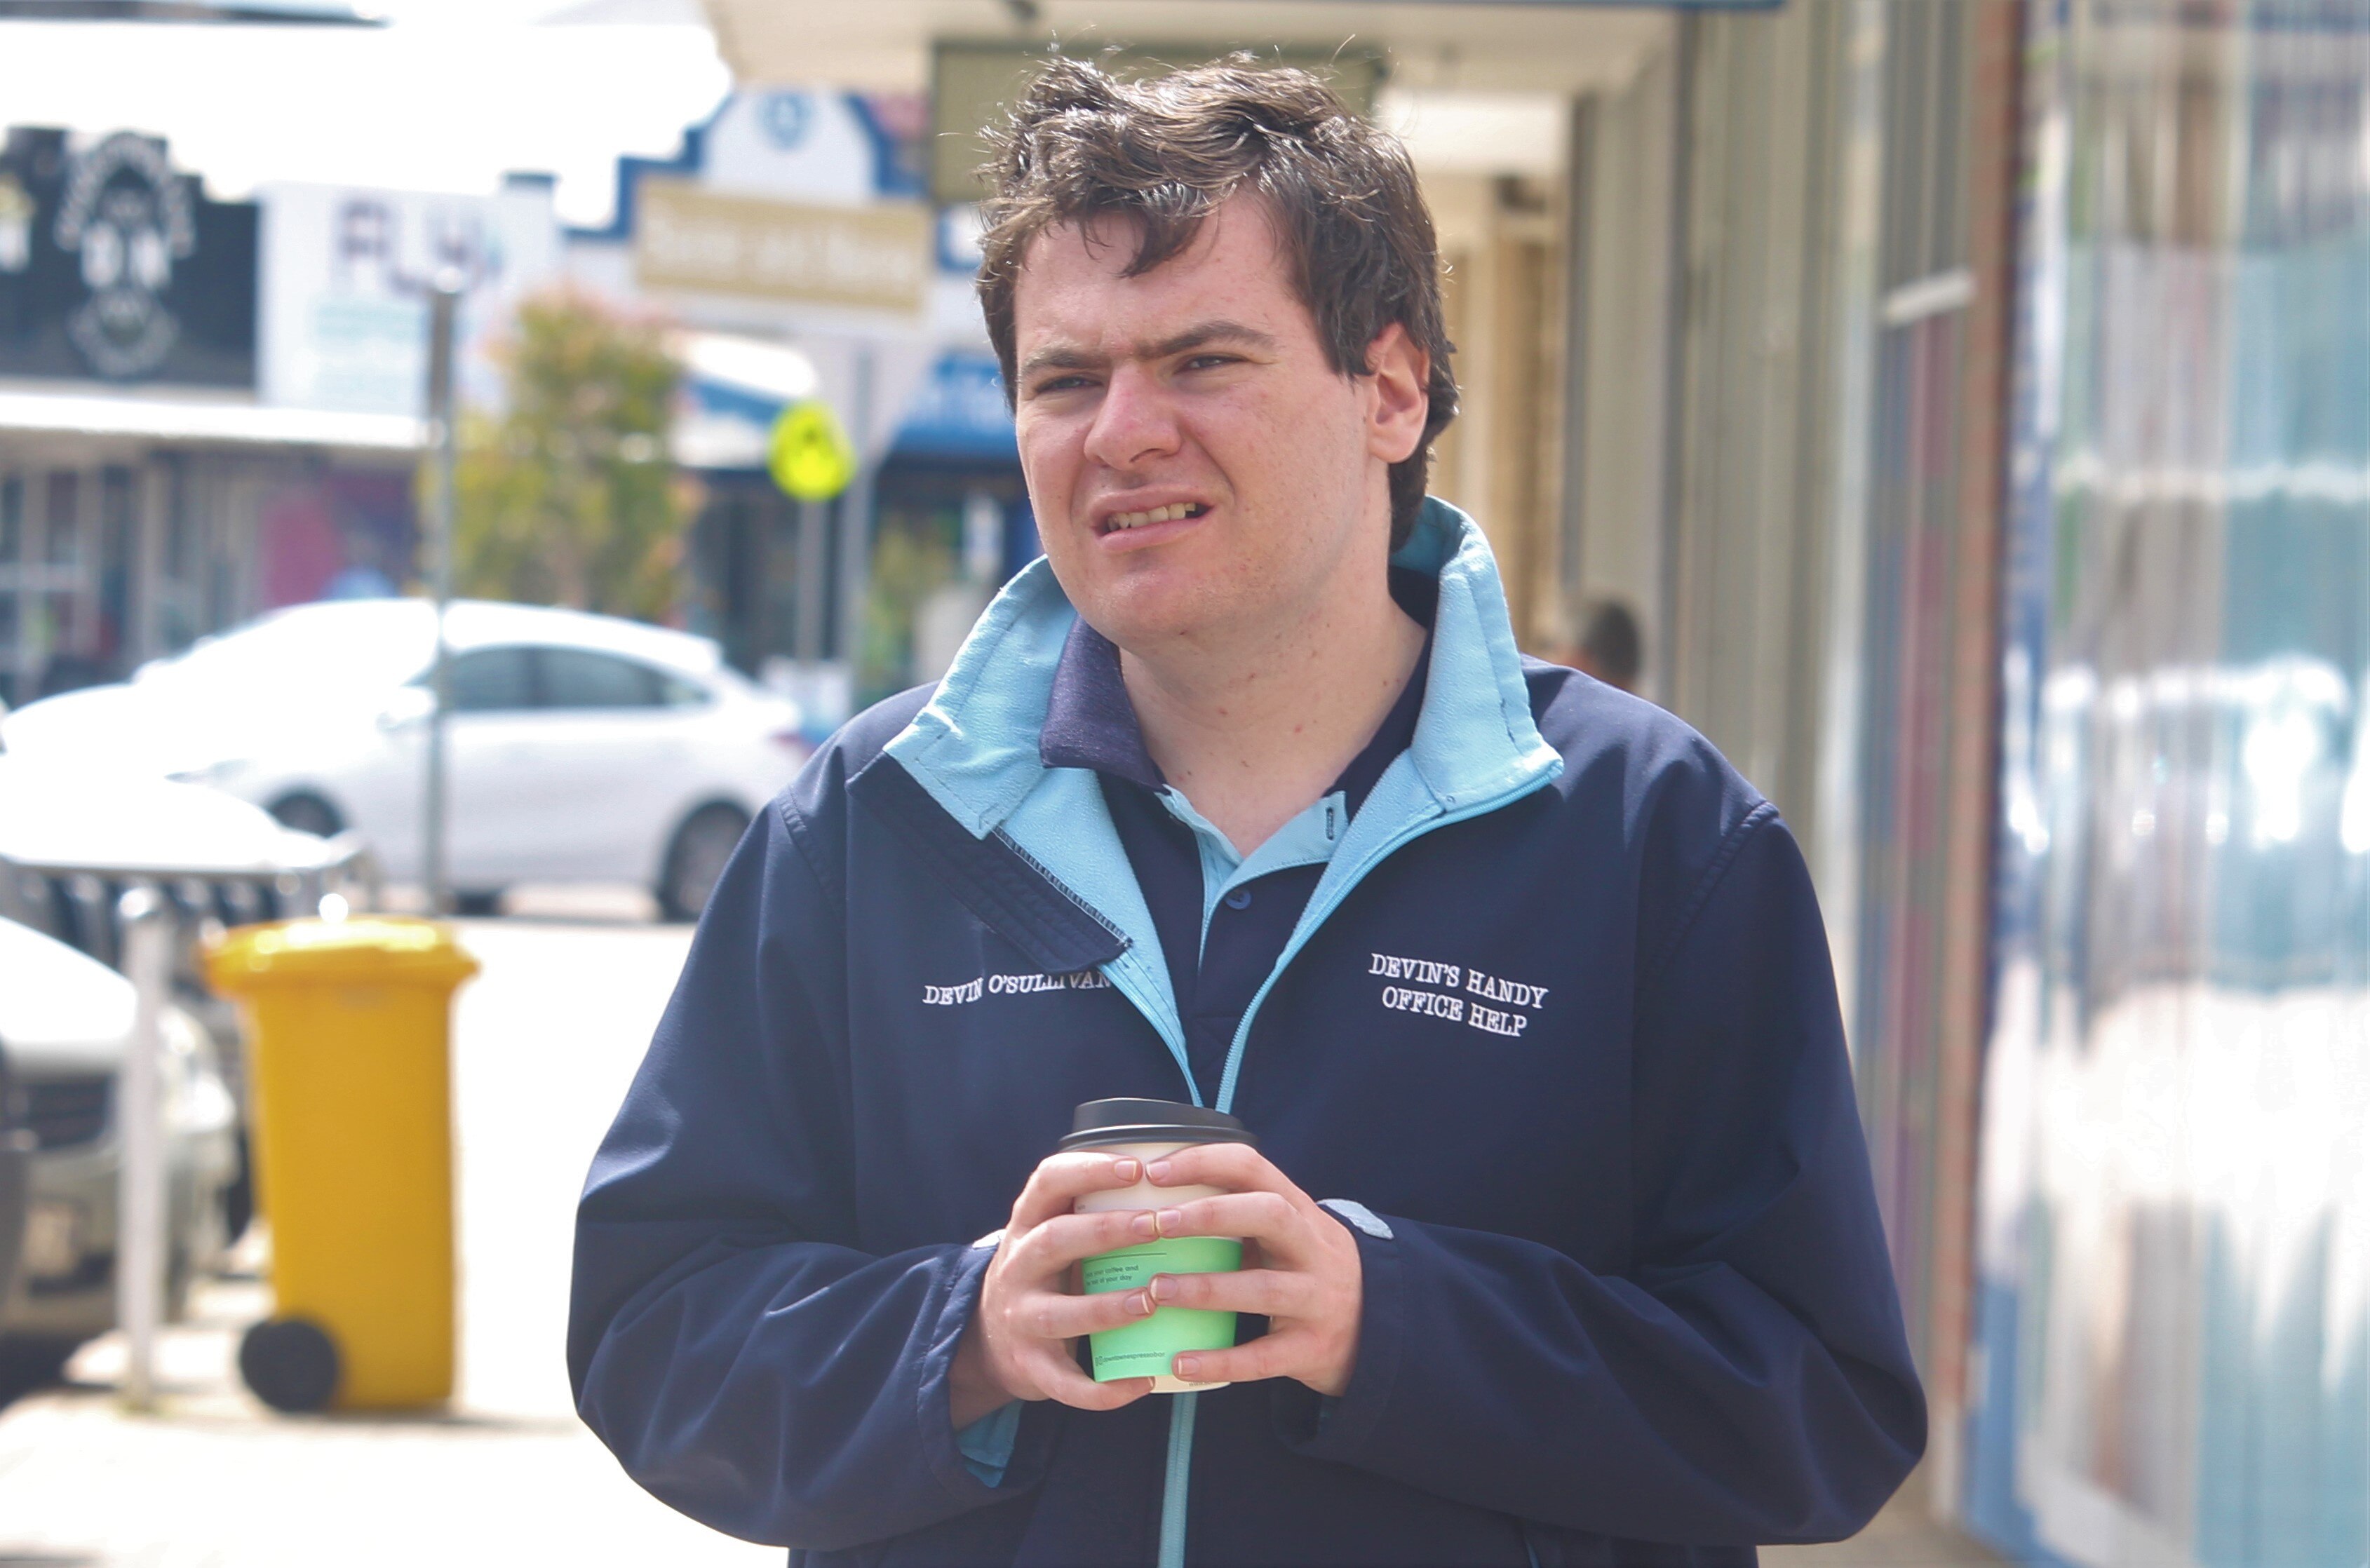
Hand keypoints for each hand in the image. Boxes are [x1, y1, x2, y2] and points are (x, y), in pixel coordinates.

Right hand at [949, 1150, 1167, 1425]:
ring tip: (1152, 1301)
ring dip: (1106, 1308)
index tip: (1137, 1166)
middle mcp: (1018, 1266)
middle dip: (1107, 1231)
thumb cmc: (1050, 1273)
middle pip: (1054, 1240)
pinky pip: (1065, 1382)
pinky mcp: (1030, 1367)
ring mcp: (1021, 1318)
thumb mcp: (1056, 1233)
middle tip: (1159, 1225)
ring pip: (1058, 1313)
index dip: (1090, 1170)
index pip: (1048, 1181)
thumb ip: (1097, 1209)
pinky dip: (1103, 1389)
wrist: (991, 1339)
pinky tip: (1142, 1383)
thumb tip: (1186, 1179)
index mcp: (1028, 1224)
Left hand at [1132, 1142, 1363, 1395]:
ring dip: (1205, 1287)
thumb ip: (1238, 1214)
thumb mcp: (1286, 1233)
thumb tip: (1152, 1202)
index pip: (1253, 1167)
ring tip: (1156, 1291)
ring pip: (1263, 1288)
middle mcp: (1313, 1248)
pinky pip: (1263, 1357)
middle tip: (1156, 1223)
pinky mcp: (1311, 1348)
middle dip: (1209, 1214)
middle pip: (1269, 1214)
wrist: (1376, 1326)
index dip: (1203, 1162)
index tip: (1155, 1170)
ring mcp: (1317, 1299)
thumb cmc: (1305, 1270)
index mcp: (1298, 1211)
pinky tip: (1179, 1362)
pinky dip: (1220, 1361)